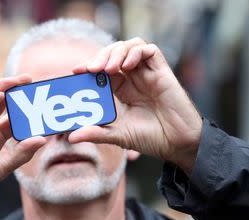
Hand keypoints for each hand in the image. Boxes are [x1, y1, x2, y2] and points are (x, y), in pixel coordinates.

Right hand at [0, 75, 46, 219]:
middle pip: (2, 101)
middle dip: (15, 89)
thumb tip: (43, 140)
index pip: (15, 117)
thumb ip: (21, 153)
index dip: (27, 108)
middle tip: (29, 80)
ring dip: (0, 87)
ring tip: (16, 82)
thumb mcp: (1, 167)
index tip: (42, 100)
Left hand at [70, 38, 202, 172]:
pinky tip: (128, 65)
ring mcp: (147, 74)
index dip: (88, 66)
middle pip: (113, 54)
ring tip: (109, 68)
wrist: (177, 143)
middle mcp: (133, 78)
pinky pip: (149, 50)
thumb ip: (96, 133)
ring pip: (130, 47)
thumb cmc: (150, 138)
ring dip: (116, 52)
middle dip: (100, 57)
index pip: (101, 70)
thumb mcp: (118, 135)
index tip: (76, 71)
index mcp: (121, 90)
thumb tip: (71, 136)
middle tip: (91, 69)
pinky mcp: (162, 71)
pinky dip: (136, 52)